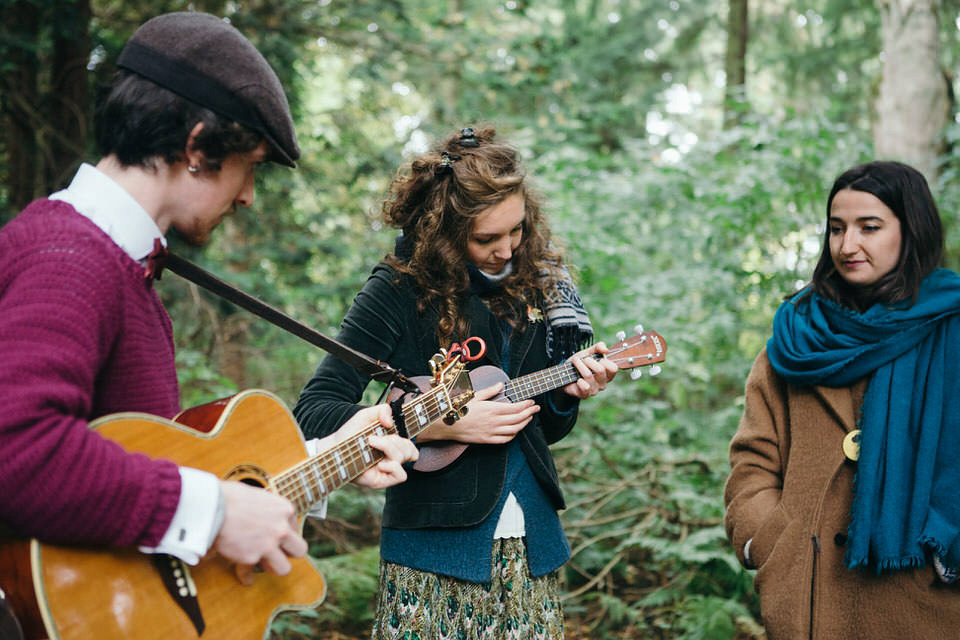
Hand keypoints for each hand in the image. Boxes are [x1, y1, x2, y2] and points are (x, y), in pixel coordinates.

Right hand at [213, 481, 306, 585]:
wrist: (211, 505)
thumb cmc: (229, 496)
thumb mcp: (257, 496)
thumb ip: (267, 509)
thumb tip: (264, 515)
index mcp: (284, 510)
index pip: (294, 528)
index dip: (284, 533)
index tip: (276, 536)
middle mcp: (281, 529)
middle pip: (299, 550)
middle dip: (289, 553)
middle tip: (279, 553)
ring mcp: (268, 545)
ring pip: (284, 568)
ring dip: (273, 567)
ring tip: (266, 565)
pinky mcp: (251, 558)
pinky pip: (250, 572)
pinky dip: (245, 575)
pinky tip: (245, 577)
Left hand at [331, 404, 418, 488]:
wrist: (334, 447)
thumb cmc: (350, 434)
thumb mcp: (366, 416)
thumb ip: (382, 410)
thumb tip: (391, 423)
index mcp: (391, 447)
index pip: (410, 447)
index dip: (406, 440)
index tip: (391, 431)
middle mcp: (390, 459)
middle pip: (409, 451)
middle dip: (394, 440)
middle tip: (373, 438)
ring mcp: (386, 470)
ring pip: (403, 459)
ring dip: (389, 448)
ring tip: (372, 444)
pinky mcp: (381, 481)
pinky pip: (400, 475)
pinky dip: (393, 466)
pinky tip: (379, 462)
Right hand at [416, 382, 539, 443]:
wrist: (445, 425)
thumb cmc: (457, 408)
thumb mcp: (473, 395)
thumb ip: (489, 391)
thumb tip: (500, 384)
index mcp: (491, 409)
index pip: (515, 407)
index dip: (526, 405)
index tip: (532, 401)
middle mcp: (493, 422)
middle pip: (518, 418)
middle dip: (529, 413)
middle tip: (536, 408)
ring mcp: (491, 432)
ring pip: (514, 430)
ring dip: (524, 423)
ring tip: (529, 418)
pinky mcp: (486, 440)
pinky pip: (505, 439)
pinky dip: (513, 435)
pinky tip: (516, 430)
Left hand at [562, 342, 617, 399]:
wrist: (565, 372)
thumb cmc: (580, 362)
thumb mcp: (589, 352)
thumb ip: (598, 347)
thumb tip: (605, 349)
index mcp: (607, 373)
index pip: (613, 368)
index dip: (604, 361)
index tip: (597, 358)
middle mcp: (603, 383)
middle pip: (600, 370)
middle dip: (588, 361)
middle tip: (583, 359)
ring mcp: (594, 390)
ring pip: (589, 375)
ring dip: (579, 366)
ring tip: (575, 362)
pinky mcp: (585, 395)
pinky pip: (585, 388)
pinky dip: (580, 381)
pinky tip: (577, 379)